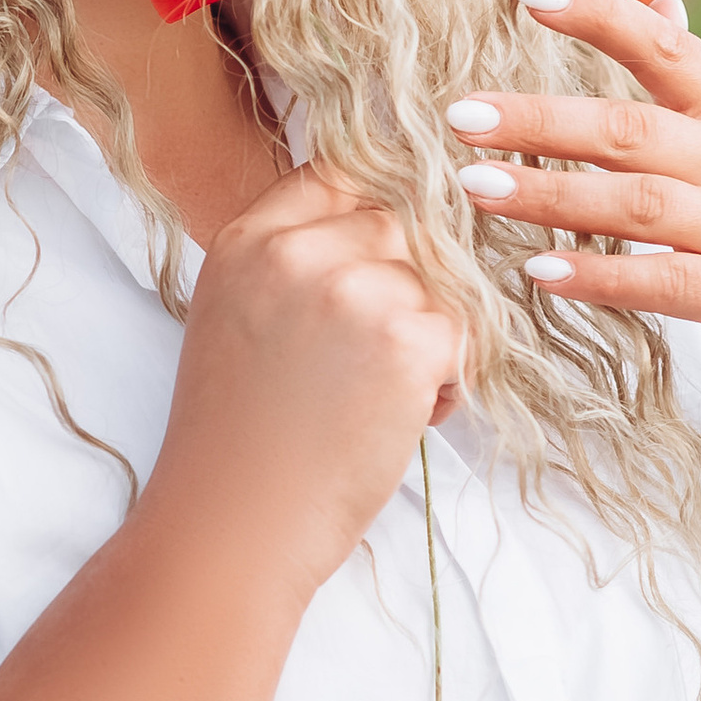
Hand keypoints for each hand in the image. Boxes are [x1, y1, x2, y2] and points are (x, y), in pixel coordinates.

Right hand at [150, 168, 464, 608]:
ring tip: (379, 397)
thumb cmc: (238, 440)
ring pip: (438, 281)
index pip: (340, 174)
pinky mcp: (408, 338)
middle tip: (367, 359)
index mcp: (248, 239)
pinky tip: (401, 418)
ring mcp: (354, 290)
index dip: (370, 218)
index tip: (376, 265)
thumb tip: (384, 223)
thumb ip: (291, 260)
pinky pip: (465, 334)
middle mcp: (297, 250)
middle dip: (405, 284)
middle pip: (400, 224)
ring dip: (429, 336)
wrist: (235, 526)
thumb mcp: (237, 318)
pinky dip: (448, 382)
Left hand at [449, 0, 700, 419]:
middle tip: (458, 112)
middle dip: (540, 118)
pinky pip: (662, 284)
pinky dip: (601, 275)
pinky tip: (540, 271)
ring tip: (474, 186)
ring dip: (549, 194)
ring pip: (633, 204)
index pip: (665, 46)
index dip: (596, 14)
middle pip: (628, 127)